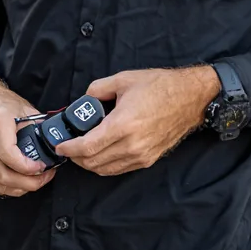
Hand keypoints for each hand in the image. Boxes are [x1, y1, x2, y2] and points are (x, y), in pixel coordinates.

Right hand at [0, 75, 55, 196]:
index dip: (28, 168)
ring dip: (19, 187)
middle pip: (3, 174)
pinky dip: (6, 186)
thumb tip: (55, 145)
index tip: (42, 167)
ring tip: (35, 180)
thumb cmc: (1, 103)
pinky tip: (19, 181)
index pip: (8, 155)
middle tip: (44, 178)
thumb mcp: (24, 109)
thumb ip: (38, 127)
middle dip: (28, 183)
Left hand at [56, 66, 219, 175]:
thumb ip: (97, 89)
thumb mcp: (122, 80)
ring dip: (89, 163)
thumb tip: (84, 100)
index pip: (88, 147)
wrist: (190, 98)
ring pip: (106, 169)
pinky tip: (100, 154)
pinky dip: (105, 165)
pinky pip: (120, 169)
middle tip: (67, 147)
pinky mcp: (149, 160)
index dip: (70, 149)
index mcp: (123, 125)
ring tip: (80, 151)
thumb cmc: (159, 87)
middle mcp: (132, 145)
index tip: (60, 146)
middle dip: (76, 157)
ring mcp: (142, 155)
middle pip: (94, 162)